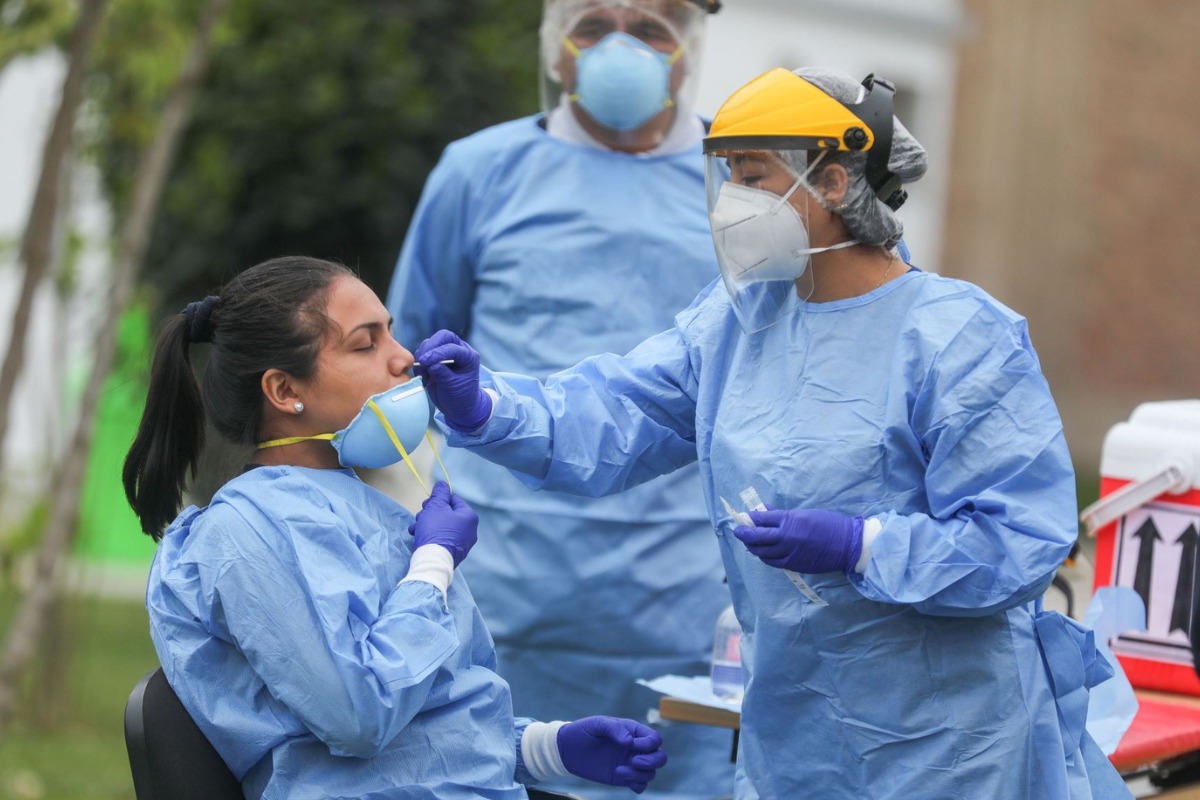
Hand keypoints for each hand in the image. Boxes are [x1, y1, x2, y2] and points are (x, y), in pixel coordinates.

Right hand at [407, 481, 477, 565]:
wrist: (432, 560)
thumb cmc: (435, 530)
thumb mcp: (436, 506)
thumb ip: (440, 493)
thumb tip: (443, 484)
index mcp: (469, 517)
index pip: (453, 500)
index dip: (438, 499)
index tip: (427, 503)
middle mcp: (470, 531)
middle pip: (447, 514)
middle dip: (430, 513)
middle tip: (420, 515)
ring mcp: (463, 544)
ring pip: (442, 527)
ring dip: (427, 524)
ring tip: (415, 528)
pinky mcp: (454, 554)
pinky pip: (442, 539)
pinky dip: (430, 536)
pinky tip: (417, 536)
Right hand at [413, 330, 491, 431]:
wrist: (459, 406)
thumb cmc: (461, 397)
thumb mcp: (453, 388)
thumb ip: (442, 375)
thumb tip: (430, 364)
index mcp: (468, 357)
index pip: (452, 348)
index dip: (437, 354)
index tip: (424, 362)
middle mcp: (458, 350)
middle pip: (443, 336)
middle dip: (430, 347)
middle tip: (421, 362)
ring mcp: (446, 352)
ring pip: (430, 343)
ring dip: (422, 356)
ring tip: (423, 375)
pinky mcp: (434, 357)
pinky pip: (423, 352)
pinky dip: (419, 361)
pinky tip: (422, 375)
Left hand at [557, 716, 666, 793]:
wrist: (568, 750)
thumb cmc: (583, 732)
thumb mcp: (597, 724)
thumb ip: (614, 728)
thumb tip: (629, 742)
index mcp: (633, 732)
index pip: (654, 739)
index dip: (648, 744)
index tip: (629, 745)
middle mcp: (635, 748)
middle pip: (660, 757)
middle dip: (651, 761)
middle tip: (632, 761)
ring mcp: (630, 763)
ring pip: (651, 773)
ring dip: (639, 774)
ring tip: (619, 771)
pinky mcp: (623, 777)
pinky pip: (641, 785)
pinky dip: (637, 785)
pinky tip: (621, 778)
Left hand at [734, 507, 863, 573]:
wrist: (847, 545)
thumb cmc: (828, 524)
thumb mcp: (805, 514)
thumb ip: (784, 516)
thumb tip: (766, 513)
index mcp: (789, 520)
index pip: (762, 519)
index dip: (751, 518)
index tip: (746, 517)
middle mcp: (786, 537)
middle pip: (756, 536)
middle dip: (744, 533)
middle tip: (738, 531)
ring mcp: (788, 553)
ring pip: (761, 552)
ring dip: (752, 547)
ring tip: (748, 543)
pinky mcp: (793, 565)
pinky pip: (772, 562)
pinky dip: (764, 557)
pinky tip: (762, 553)